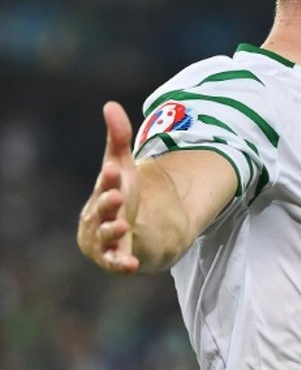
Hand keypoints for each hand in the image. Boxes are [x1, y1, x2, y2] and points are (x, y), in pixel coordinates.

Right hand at [77, 101, 140, 272]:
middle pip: (102, 210)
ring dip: (112, 230)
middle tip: (117, 196)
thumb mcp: (123, 164)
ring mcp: (105, 237)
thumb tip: (110, 105)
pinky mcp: (114, 256)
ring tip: (124, 224)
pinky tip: (132, 265)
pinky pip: (115, 262)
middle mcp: (99, 216)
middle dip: (108, 203)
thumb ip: (118, 137)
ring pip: (105, 235)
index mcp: (102, 192)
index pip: (105, 184)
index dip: (109, 178)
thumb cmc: (120, 191)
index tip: (114, 169)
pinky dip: (121, 264)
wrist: (126, 224)